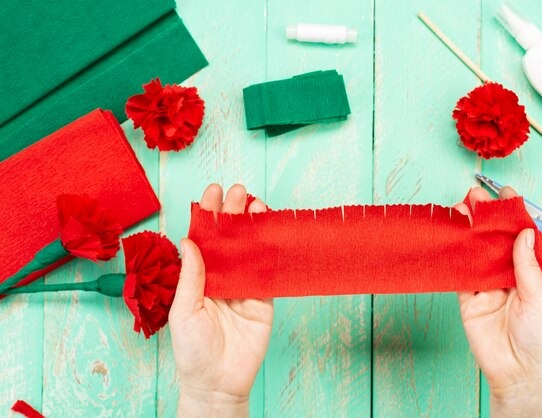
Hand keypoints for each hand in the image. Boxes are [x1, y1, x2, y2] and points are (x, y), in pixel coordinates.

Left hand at [169, 184, 273, 417]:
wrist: (218, 382)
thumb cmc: (192, 351)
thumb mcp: (184, 311)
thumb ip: (191, 276)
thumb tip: (189, 240)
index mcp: (199, 277)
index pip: (204, 239)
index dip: (208, 215)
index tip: (212, 193)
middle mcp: (222, 276)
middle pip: (229, 239)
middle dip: (233, 213)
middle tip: (238, 191)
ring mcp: (244, 286)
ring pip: (250, 249)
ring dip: (253, 225)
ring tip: (255, 203)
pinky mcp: (263, 298)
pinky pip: (268, 270)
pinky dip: (271, 250)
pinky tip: (271, 230)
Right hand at [455, 187, 541, 417]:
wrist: (517, 374)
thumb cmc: (539, 341)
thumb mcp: (540, 299)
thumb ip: (527, 267)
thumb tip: (523, 234)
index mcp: (531, 273)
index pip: (521, 238)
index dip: (514, 216)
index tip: (505, 195)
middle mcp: (508, 275)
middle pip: (494, 241)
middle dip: (485, 218)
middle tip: (474, 197)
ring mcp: (486, 286)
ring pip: (475, 252)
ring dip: (467, 231)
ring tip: (459, 209)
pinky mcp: (468, 298)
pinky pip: (459, 273)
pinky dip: (453, 256)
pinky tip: (450, 237)